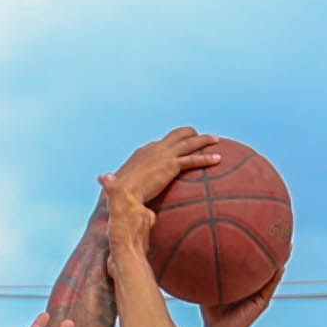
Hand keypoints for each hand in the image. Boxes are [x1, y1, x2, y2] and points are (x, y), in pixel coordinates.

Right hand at [99, 127, 215, 226]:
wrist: (122, 193)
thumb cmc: (119, 193)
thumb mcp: (120, 183)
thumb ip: (123, 182)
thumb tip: (108, 183)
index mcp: (144, 151)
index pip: (162, 142)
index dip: (173, 143)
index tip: (181, 145)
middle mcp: (155, 148)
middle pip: (177, 134)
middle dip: (191, 133)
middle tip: (202, 136)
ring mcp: (164, 155)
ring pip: (189, 142)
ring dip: (204, 139)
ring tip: (216, 140)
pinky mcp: (171, 165)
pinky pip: (194, 160)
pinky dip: (207, 158)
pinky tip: (218, 159)